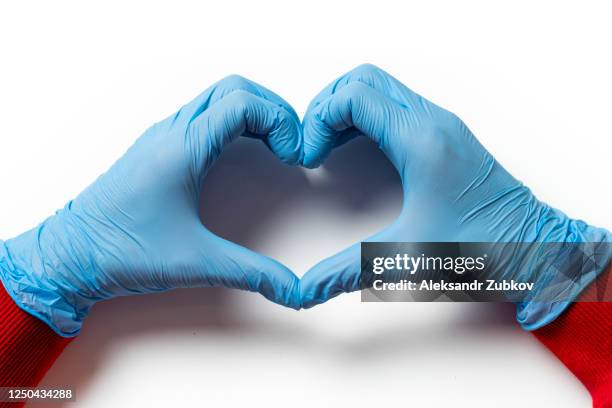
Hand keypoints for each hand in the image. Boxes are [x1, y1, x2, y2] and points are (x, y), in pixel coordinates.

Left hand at [0, 75, 302, 335]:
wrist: (68, 256)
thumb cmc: (120, 251)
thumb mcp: (194, 262)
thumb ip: (250, 273)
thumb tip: (290, 287)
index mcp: (183, 148)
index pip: (243, 103)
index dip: (281, 122)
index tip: (293, 156)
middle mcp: (172, 133)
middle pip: (234, 88)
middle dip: (273, 109)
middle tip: (290, 145)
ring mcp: (163, 137)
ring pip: (217, 98)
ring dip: (253, 113)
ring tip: (274, 147)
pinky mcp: (158, 148)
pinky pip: (203, 115)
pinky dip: (233, 122)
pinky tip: (242, 152)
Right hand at [299, 64, 610, 328]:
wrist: (538, 248)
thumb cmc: (486, 247)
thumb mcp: (408, 257)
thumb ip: (348, 271)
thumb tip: (306, 289)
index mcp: (421, 141)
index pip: (353, 96)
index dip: (319, 120)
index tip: (310, 155)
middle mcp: (432, 122)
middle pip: (363, 80)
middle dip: (327, 106)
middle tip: (314, 144)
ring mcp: (440, 125)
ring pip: (379, 89)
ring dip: (346, 110)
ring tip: (328, 147)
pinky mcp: (444, 135)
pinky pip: (395, 107)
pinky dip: (366, 119)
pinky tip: (357, 152)